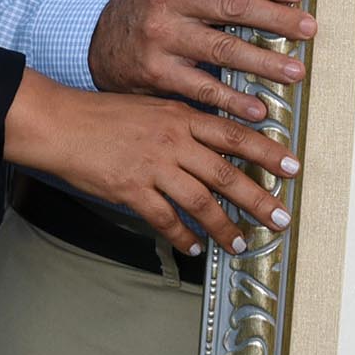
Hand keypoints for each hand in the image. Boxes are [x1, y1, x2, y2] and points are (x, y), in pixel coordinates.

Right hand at [4, 71, 302, 255]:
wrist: (61, 124)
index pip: (234, 134)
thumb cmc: (104, 115)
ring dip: (224, 226)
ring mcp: (153, 166)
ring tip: (240, 244)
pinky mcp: (131, 189)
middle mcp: (173, 140)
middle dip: (258, 197)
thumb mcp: (152, 107)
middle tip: (281, 217)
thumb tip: (213, 142)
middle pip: (226, 172)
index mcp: (181, 116)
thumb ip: (183, 123)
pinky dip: (182, 236)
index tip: (293, 166)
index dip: (267, 151)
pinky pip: (165, 219)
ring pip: (200, 201)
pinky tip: (194, 247)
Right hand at [90, 0, 315, 120]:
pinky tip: (258, 108)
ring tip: (295, 72)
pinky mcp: (157, 72)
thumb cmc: (154, 11)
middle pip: (232, 6)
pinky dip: (233, 99)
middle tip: (308, 29)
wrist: (98, 40)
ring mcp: (162, 37)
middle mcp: (169, 0)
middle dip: (276, 18)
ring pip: (222, 48)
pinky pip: (203, 87)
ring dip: (264, 62)